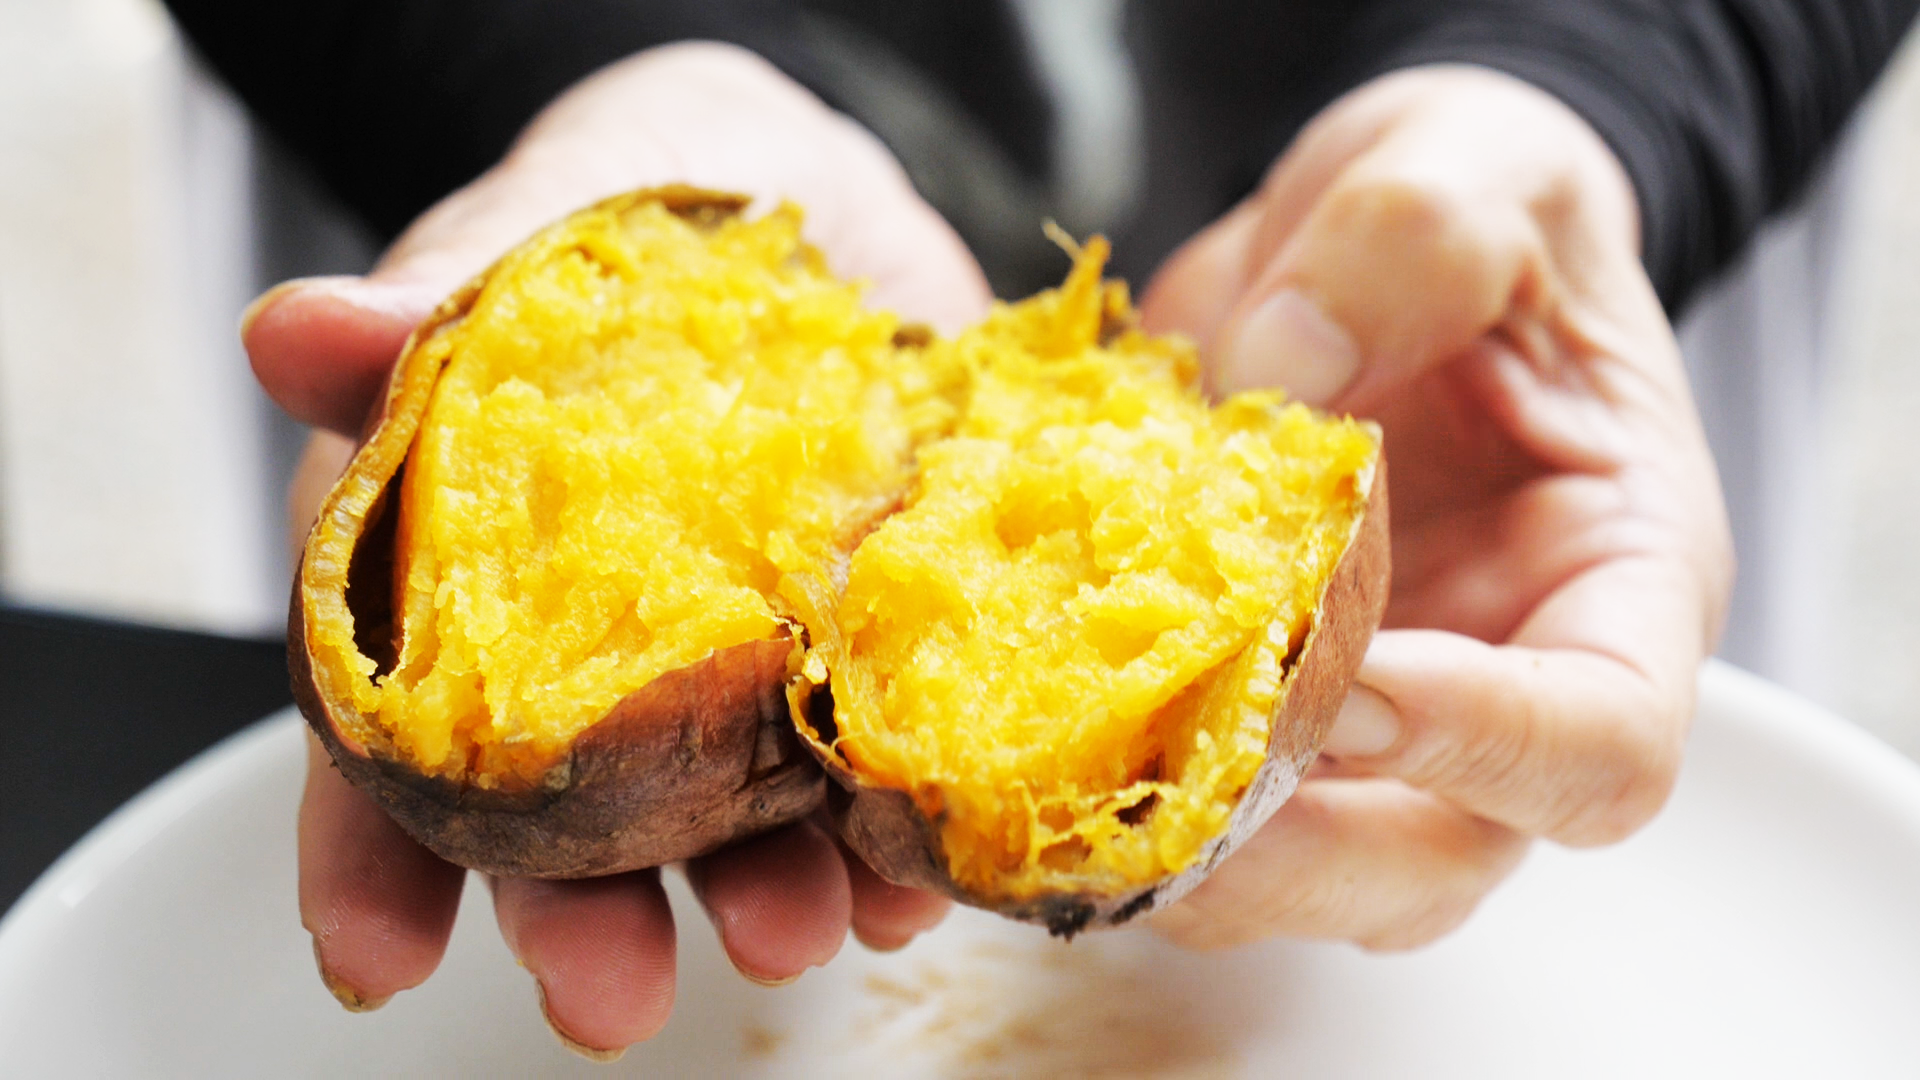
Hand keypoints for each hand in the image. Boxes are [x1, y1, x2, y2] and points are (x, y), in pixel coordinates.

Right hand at [250, 43, 989, 1056]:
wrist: (819, 205)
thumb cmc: (635, 221)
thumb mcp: (538, 233)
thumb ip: (435, 300)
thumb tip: (293, 332)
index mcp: (478, 579)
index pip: (398, 729)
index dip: (371, 848)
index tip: (374, 954)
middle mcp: (605, 655)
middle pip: (570, 814)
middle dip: (582, 915)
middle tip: (605, 997)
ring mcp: (745, 661)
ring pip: (734, 810)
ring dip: (758, 892)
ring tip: (794, 938)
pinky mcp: (873, 641)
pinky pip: (881, 757)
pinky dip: (898, 824)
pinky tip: (910, 870)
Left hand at [1142, 66, 1733, 949]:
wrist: (1375, 241)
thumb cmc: (1476, 209)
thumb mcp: (1475, 167)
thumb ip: (1416, 236)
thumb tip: (1279, 359)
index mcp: (1616, 583)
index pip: (1601, 745)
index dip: (1483, 744)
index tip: (1347, 682)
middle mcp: (1501, 691)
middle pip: (1434, 863)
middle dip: (1294, 856)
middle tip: (1159, 801)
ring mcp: (1373, 722)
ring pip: (1298, 872)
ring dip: (1173, 858)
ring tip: (1054, 795)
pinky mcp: (1252, 703)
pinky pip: (1186, 801)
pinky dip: (1099, 791)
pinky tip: (1004, 733)